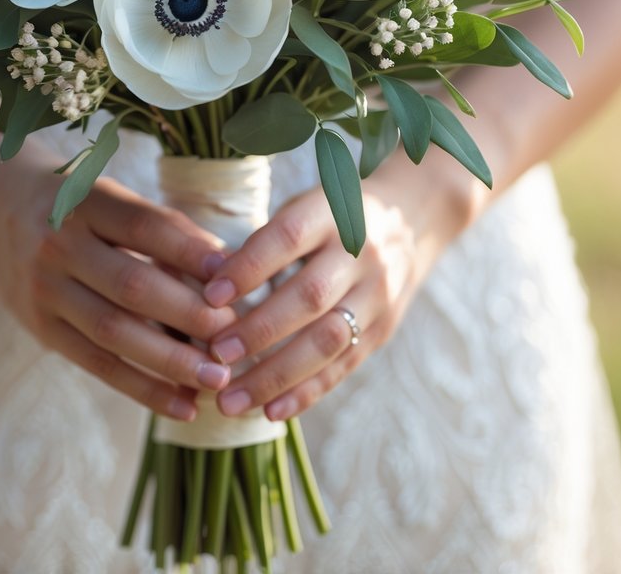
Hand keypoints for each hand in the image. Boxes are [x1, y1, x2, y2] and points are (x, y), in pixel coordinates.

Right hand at [0, 156, 235, 419]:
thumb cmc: (77, 203)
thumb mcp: (111, 196)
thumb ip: (162, 229)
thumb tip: (227, 269)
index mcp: (86, 203)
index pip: (144, 226)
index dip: (190, 251)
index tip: (234, 276)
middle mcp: (60, 245)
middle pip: (131, 285)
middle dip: (189, 315)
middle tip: (235, 337)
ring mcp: (46, 289)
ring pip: (114, 332)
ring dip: (170, 362)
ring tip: (217, 380)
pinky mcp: (41, 329)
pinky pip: (97, 365)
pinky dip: (142, 388)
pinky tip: (182, 406)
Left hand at [202, 151, 473, 420]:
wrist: (411, 218)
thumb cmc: (332, 215)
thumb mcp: (304, 208)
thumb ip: (265, 242)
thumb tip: (210, 289)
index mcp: (333, 214)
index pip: (289, 238)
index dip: (249, 267)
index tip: (210, 296)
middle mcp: (361, 254)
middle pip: (309, 296)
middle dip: (258, 331)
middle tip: (215, 355)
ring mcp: (377, 294)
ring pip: (327, 341)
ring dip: (275, 376)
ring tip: (230, 401)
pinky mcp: (383, 329)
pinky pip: (343, 367)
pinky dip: (305, 393)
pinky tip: (270, 412)